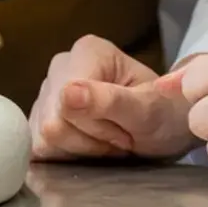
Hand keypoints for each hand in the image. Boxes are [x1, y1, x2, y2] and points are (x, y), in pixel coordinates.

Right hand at [29, 34, 194, 161]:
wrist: (168, 126)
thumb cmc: (165, 112)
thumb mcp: (147, 110)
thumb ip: (109, 101)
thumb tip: (67, 94)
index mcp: (86, 51)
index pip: (67, 103)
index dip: (97, 126)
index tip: (127, 128)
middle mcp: (62, 64)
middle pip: (53, 121)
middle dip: (90, 140)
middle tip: (122, 136)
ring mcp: (48, 90)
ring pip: (44, 137)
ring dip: (81, 149)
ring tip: (110, 139)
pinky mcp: (41, 115)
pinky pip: (39, 146)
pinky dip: (68, 155)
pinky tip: (91, 145)